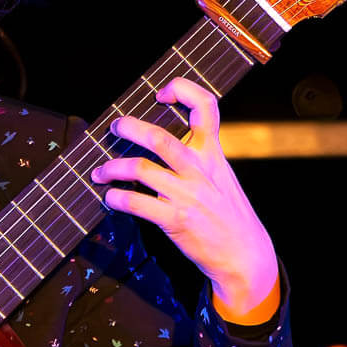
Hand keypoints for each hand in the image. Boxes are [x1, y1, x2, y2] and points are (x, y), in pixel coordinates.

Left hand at [90, 77, 279, 324]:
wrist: (246, 255)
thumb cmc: (229, 215)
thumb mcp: (222, 177)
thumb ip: (200, 157)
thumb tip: (164, 142)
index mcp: (213, 154)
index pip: (205, 107)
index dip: (182, 90)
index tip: (161, 94)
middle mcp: (199, 169)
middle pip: (159, 137)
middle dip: (129, 128)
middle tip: (115, 128)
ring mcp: (187, 194)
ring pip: (140, 168)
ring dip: (112, 167)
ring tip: (101, 172)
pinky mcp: (175, 219)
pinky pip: (137, 203)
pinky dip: (117, 198)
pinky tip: (110, 198)